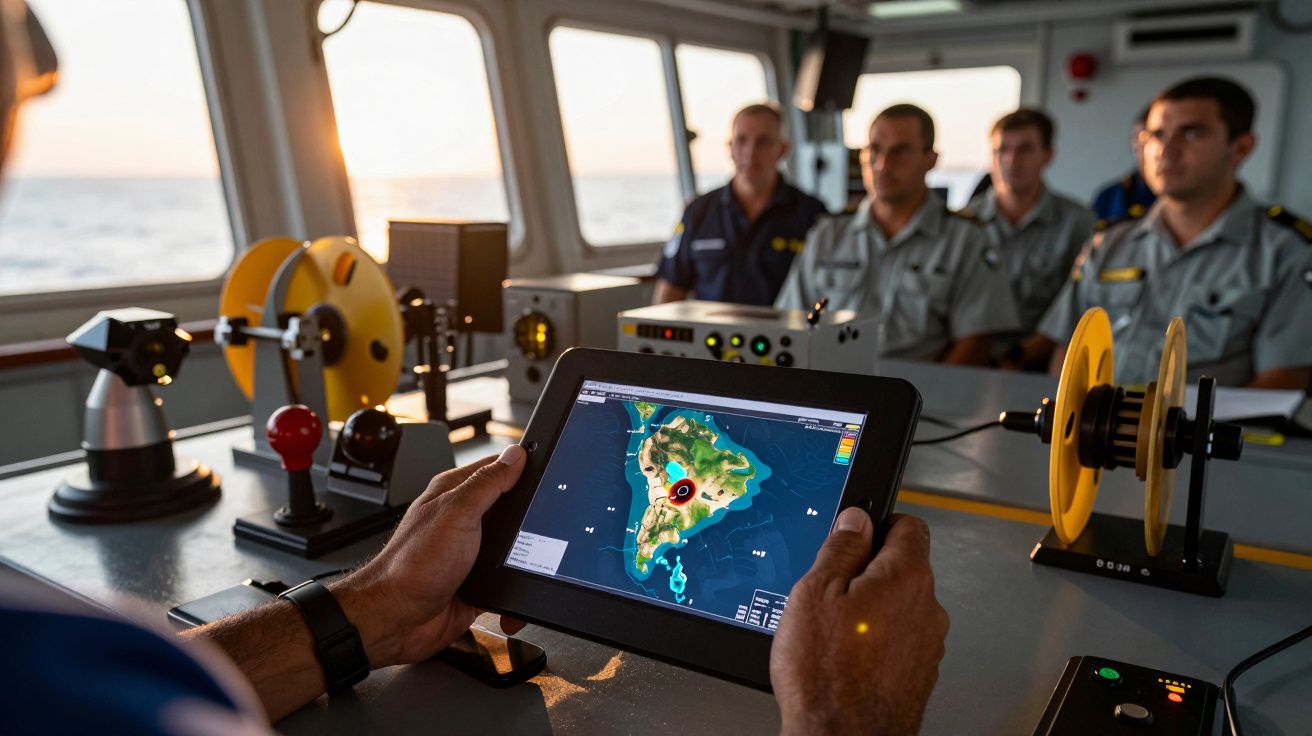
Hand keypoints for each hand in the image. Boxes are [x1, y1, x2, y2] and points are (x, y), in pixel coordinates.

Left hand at [331, 445, 526, 667]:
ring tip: (533, 563)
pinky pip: (508, 582)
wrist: (396, 621)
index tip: (548, 473)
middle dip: (531, 520)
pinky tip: (514, 594)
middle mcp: (463, 521)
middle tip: (545, 525)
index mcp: (455, 494)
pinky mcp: (477, 582)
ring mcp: (470, 553)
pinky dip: (515, 590)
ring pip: (513, 547)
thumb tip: (514, 456)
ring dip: (525, 558)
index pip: (497, 469)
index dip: (522, 468)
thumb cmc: (412, 566)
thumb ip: (488, 484)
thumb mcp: (457, 513)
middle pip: (511, 510)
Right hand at [770, 511, 948, 735]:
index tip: (854, 534)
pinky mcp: (920, 673)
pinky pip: (899, 640)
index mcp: (906, 577)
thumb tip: (854, 520)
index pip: (909, 526)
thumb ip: (840, 548)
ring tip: (833, 632)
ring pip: (900, 607)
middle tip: (830, 590)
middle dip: (868, 572)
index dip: (878, 524)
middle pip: (903, 568)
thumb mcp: (815, 593)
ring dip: (872, 610)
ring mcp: (928, 644)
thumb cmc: (827, 674)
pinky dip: (877, 641)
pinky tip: (846, 657)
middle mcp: (928, 608)